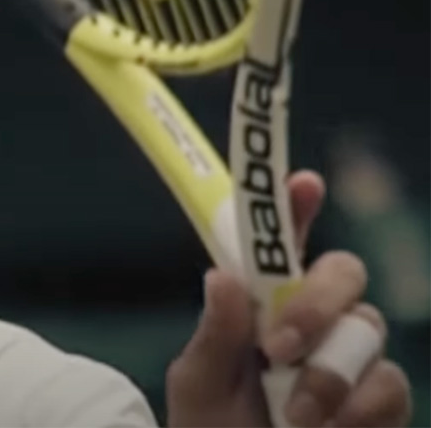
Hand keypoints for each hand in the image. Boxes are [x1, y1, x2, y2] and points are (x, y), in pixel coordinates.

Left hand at [165, 170, 412, 426]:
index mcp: (263, 305)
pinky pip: (389, 384)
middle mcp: (317, 321)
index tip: (303, 184)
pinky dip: (355, 411)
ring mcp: (354, 359)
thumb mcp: (198, 385)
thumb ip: (215, 336)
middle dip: (315, 304)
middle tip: (276, 349)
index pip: (283, 245)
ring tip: (294, 418)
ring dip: (326, 377)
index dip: (296, 208)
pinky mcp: (382, 402)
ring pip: (367, 330)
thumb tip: (223, 276)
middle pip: (345, 272)